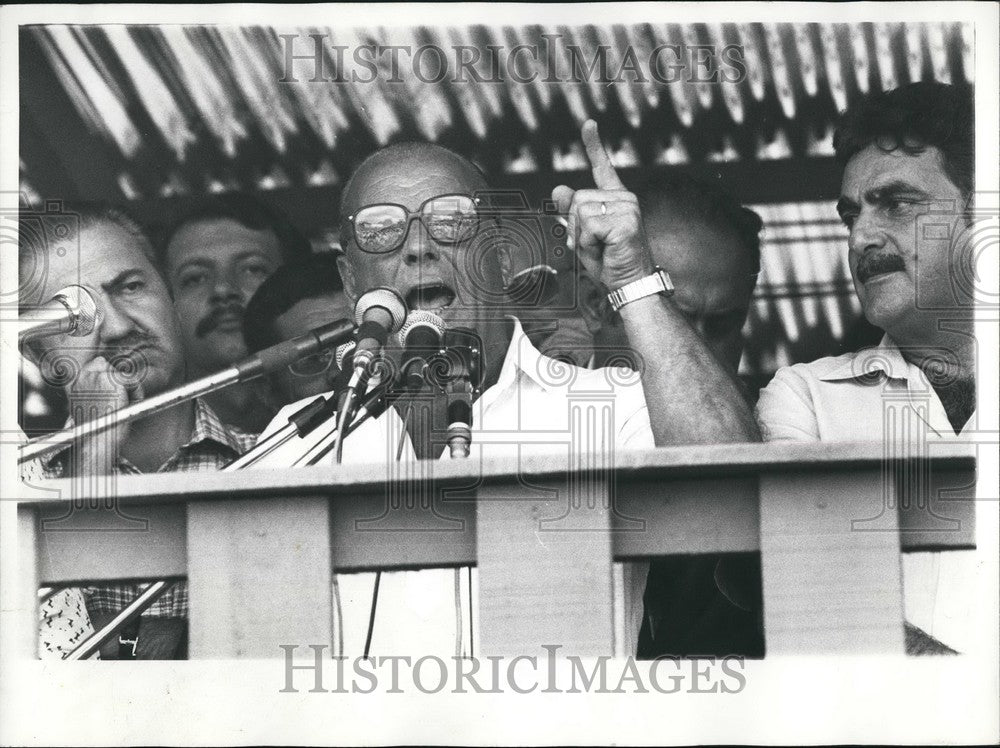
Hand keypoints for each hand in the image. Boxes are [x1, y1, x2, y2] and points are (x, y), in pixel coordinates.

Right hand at [66, 355, 142, 473]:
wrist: (97, 441)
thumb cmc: (96, 428)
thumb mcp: (89, 404)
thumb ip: (93, 385)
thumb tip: (101, 361)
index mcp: (75, 382)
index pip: (99, 364)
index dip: (110, 379)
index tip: (113, 395)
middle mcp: (83, 376)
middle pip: (112, 367)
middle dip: (120, 384)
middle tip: (117, 404)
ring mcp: (97, 376)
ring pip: (124, 376)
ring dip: (129, 391)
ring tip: (121, 407)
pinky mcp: (112, 380)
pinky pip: (134, 381)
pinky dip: (137, 394)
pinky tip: (127, 406)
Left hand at [551, 120, 655, 291]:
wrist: (630, 285)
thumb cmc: (609, 262)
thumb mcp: (584, 236)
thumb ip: (572, 213)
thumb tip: (558, 189)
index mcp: (616, 200)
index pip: (602, 168)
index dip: (594, 145)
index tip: (589, 124)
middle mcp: (624, 198)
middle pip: (578, 198)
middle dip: (577, 226)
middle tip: (596, 245)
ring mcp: (627, 208)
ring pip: (581, 211)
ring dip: (583, 236)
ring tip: (603, 248)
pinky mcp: (626, 220)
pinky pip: (588, 226)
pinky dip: (589, 243)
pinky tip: (606, 250)